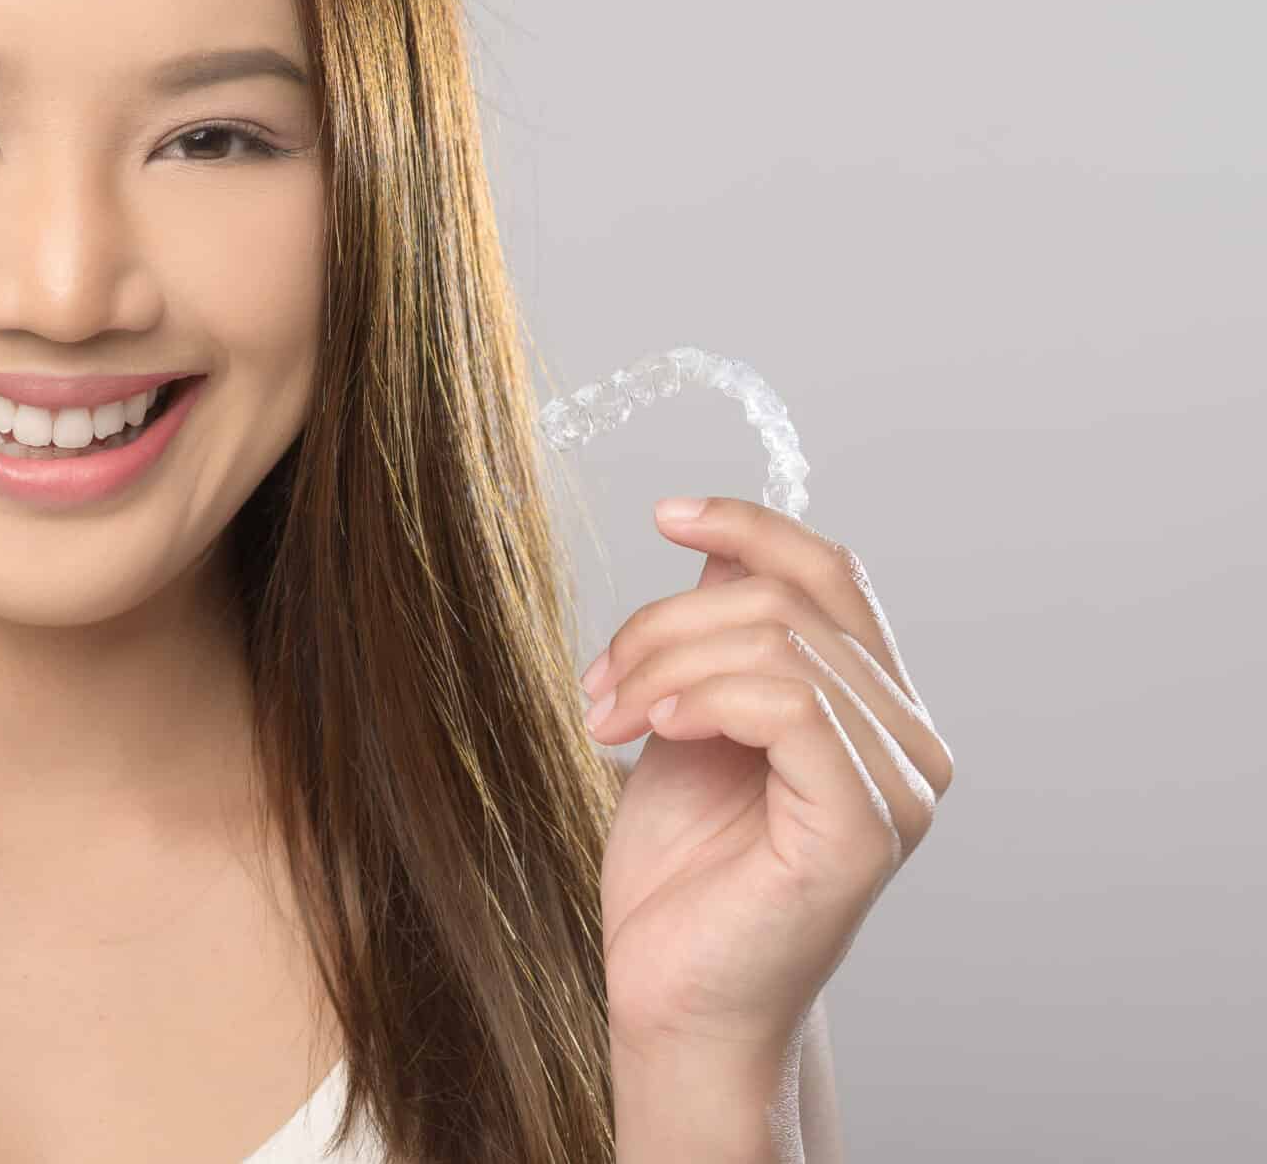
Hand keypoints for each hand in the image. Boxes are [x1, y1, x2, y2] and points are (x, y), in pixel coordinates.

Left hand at [582, 495, 953, 1058]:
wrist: (672, 994)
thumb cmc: (681, 872)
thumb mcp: (688, 718)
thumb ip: (717, 639)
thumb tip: (712, 543)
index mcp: (877, 706)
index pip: (832, 573)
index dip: (749, 526)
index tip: (665, 515)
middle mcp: (911, 740)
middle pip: (788, 600)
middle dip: (666, 622)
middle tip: (598, 684)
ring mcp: (901, 785)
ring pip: (780, 643)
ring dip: (664, 660)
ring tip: (608, 716)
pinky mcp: (867, 827)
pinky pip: (789, 705)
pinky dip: (701, 696)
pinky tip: (650, 729)